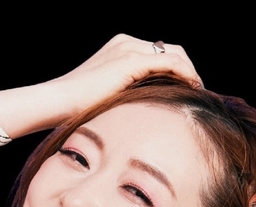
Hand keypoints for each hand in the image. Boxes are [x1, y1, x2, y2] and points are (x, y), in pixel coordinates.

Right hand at [54, 34, 201, 116]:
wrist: (58, 101)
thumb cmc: (74, 107)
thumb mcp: (104, 98)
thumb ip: (122, 97)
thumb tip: (136, 115)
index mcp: (119, 48)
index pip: (156, 54)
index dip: (175, 71)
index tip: (183, 91)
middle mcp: (126, 42)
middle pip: (169, 50)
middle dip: (186, 70)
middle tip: (195, 93)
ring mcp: (129, 49)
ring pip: (174, 54)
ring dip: (190, 72)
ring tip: (197, 93)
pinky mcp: (131, 61)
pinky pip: (170, 63)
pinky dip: (186, 74)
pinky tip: (193, 89)